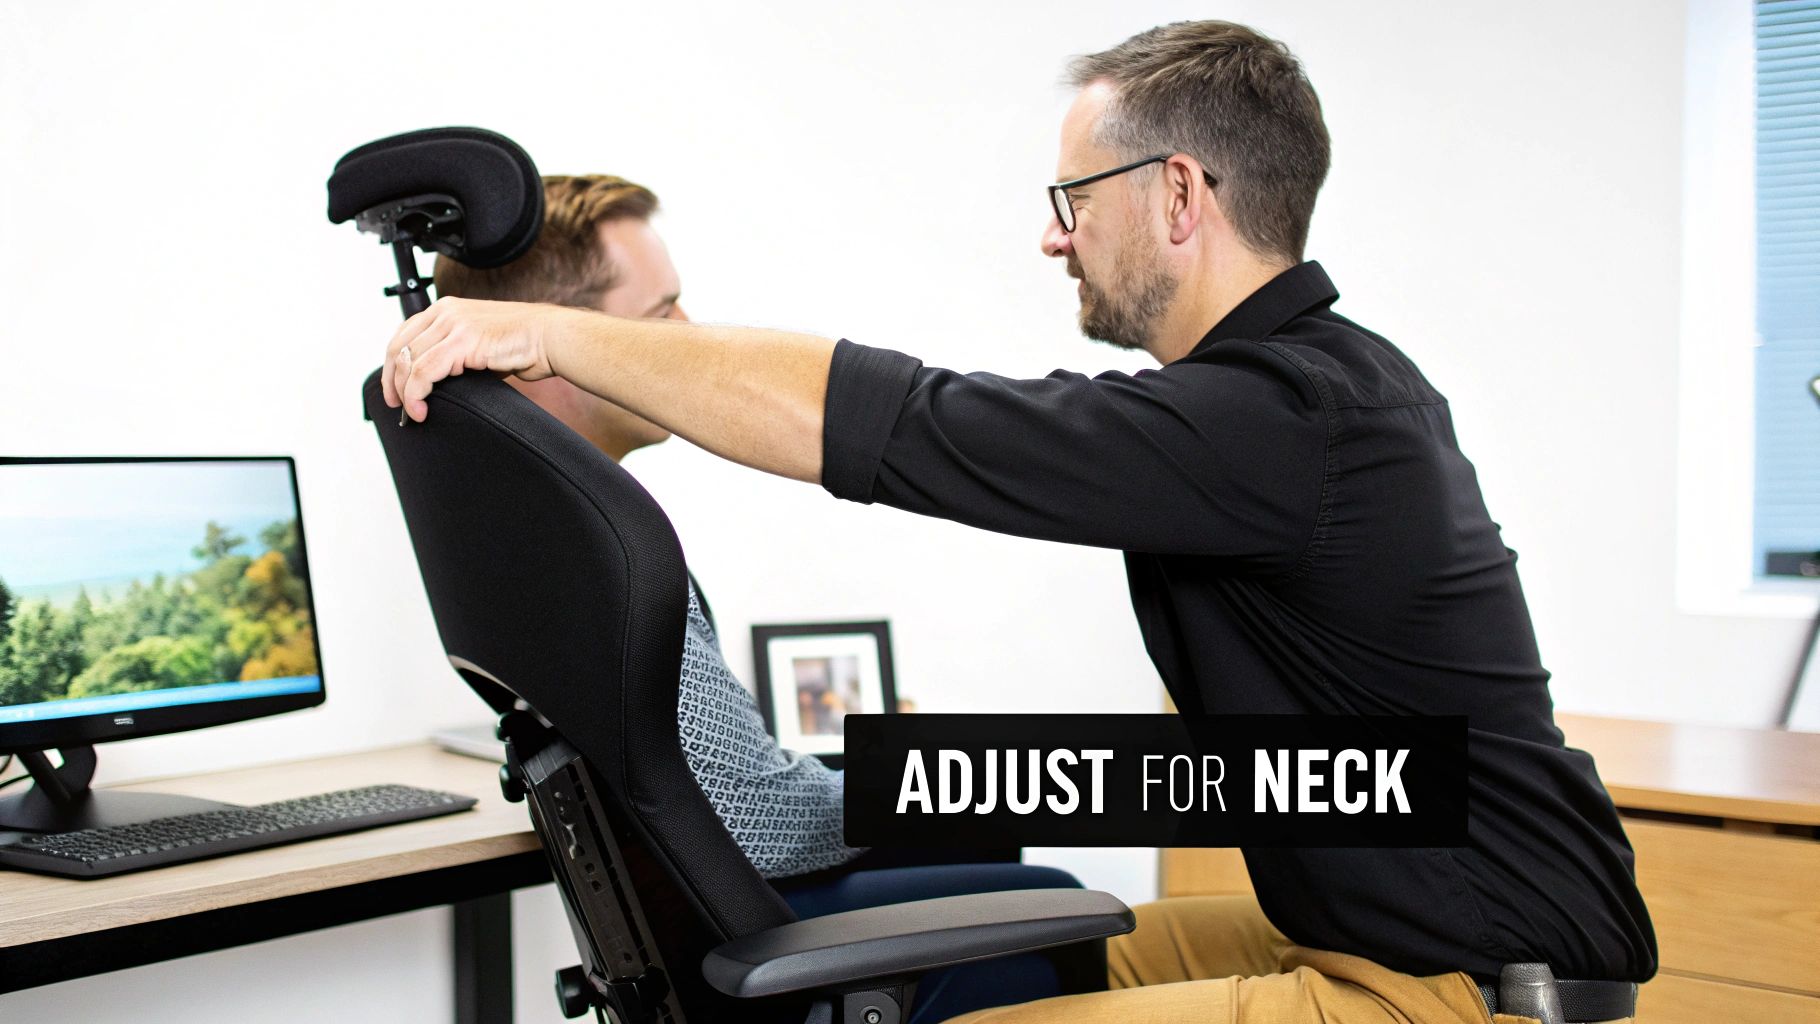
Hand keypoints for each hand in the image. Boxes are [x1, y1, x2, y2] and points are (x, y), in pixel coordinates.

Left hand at [382, 297, 575, 422]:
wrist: (551, 338)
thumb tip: (437, 381)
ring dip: (405, 392)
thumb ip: (455, 354)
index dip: (393, 365)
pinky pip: (424, 372)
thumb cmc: (523, 344)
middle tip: (396, 404)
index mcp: (447, 308)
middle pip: (399, 347)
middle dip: (392, 381)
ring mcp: (453, 324)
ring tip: (412, 411)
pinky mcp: (462, 341)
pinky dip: (417, 394)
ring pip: (409, 362)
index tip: (395, 389)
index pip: (403, 334)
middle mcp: (446, 311)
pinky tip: (421, 408)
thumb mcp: (479, 344)